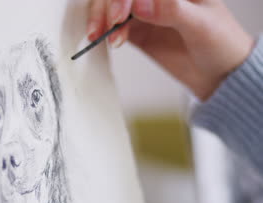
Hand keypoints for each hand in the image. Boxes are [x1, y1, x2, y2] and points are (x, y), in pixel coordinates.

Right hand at [87, 0, 253, 100]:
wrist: (219, 76)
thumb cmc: (222, 45)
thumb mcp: (203, 26)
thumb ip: (172, 11)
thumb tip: (140, 4)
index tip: (121, 14)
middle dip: (109, 6)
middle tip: (110, 25)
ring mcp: (146, 12)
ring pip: (113, 6)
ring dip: (101, 17)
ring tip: (101, 36)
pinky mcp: (137, 30)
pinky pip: (113, 24)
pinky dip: (103, 30)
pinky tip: (102, 39)